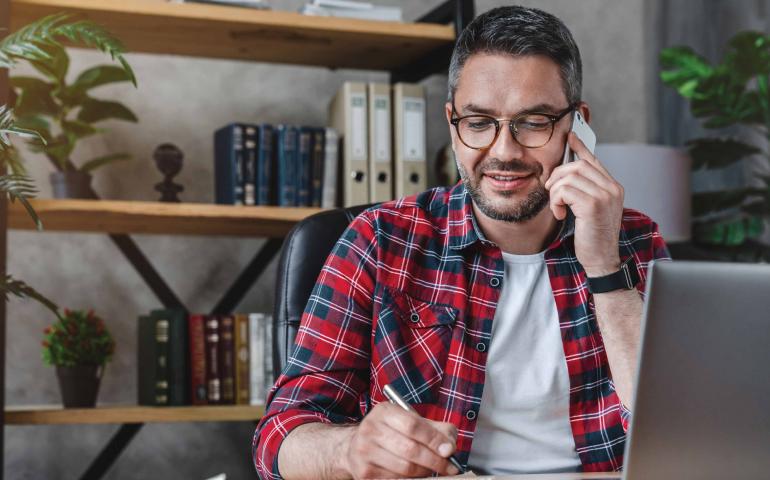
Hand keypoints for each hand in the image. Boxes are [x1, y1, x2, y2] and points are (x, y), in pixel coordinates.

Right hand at [342, 402, 459, 478]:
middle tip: (450, 467)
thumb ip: (435, 429)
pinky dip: (411, 479)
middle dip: (435, 461)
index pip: (413, 426)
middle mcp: (370, 429)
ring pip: (405, 468)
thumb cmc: (392, 432)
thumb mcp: (411, 421)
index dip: (434, 439)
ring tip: (432, 469)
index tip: (450, 451)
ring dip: (425, 472)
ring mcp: (365, 451)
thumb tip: (450, 447)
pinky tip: (416, 474)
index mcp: (384, 412)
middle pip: (410, 449)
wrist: (357, 445)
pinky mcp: (364, 472)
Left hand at [545, 132, 623, 276]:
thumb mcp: (590, 210)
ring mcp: (605, 195)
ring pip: (568, 177)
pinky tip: (561, 214)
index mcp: (613, 188)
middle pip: (577, 166)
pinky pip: (564, 190)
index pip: (594, 161)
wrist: (601, 260)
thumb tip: (566, 174)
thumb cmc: (593, 237)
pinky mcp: (593, 205)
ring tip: (558, 208)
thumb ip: (584, 191)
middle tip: (552, 192)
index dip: (580, 148)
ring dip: (555, 192)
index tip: (570, 138)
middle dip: (557, 176)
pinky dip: (556, 202)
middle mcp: (612, 188)